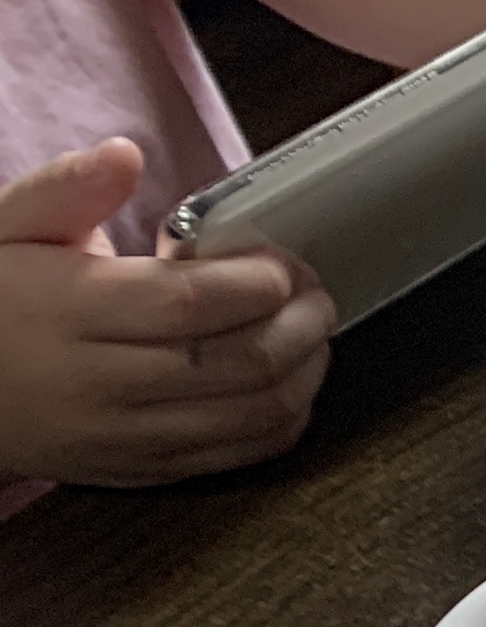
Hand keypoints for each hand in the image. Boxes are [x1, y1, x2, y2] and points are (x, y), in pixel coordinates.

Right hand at [0, 141, 334, 488]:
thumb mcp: (6, 227)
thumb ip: (67, 189)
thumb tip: (123, 155)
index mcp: (67, 311)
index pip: (191, 302)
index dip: (257, 280)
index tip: (277, 260)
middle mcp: (100, 383)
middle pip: (240, 361)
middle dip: (302, 322)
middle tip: (313, 291)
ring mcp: (124, 436)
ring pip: (254, 414)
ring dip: (307, 370)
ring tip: (313, 330)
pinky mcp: (142, 471)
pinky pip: (239, 456)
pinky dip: (285, 418)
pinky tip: (291, 381)